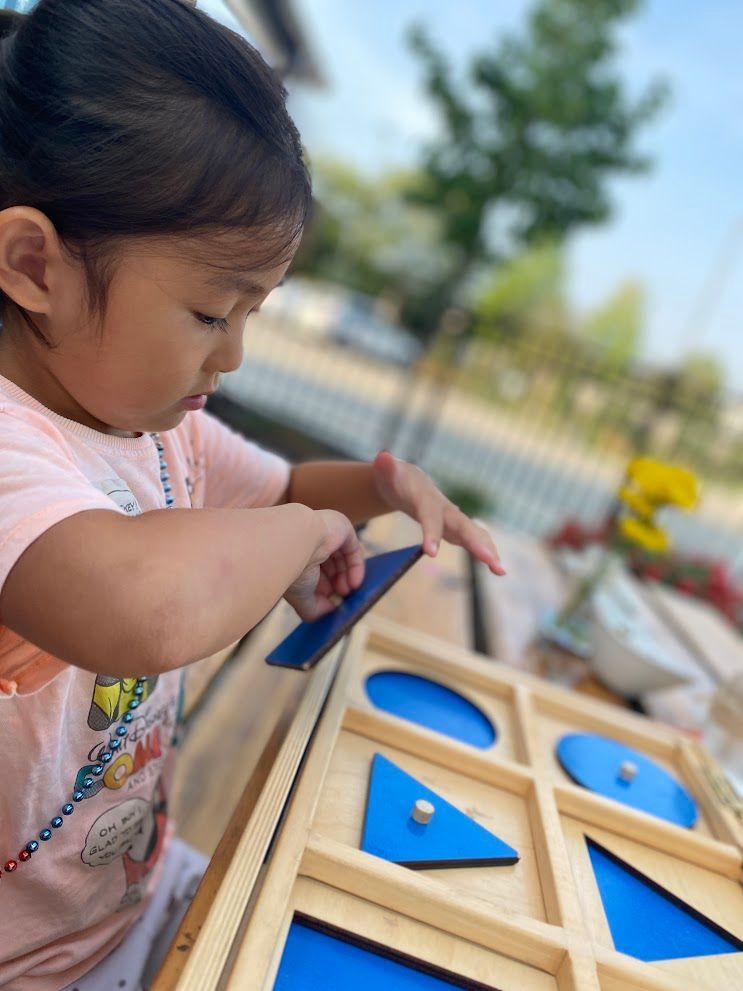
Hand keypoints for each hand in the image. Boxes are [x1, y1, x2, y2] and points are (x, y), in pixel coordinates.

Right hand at [284, 509, 365, 621]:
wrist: (294, 542)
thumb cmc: (293, 568)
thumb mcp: (301, 596)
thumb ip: (314, 609)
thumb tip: (331, 609)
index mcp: (294, 553)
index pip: (312, 571)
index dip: (323, 588)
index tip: (330, 602)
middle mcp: (308, 541)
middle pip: (329, 565)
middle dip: (336, 584)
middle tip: (340, 598)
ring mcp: (325, 532)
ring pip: (341, 558)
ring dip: (346, 578)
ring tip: (346, 593)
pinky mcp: (340, 526)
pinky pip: (352, 549)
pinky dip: (355, 568)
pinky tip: (354, 584)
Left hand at [372, 450, 504, 575]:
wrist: (407, 479)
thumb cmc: (394, 478)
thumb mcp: (386, 472)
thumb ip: (386, 467)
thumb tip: (384, 457)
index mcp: (425, 497)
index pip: (429, 515)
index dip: (431, 532)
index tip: (430, 552)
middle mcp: (444, 508)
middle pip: (462, 525)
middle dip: (476, 543)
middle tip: (490, 560)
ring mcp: (452, 517)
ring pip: (474, 534)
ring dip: (488, 550)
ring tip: (501, 570)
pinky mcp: (455, 528)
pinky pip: (473, 541)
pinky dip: (485, 553)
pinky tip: (497, 569)